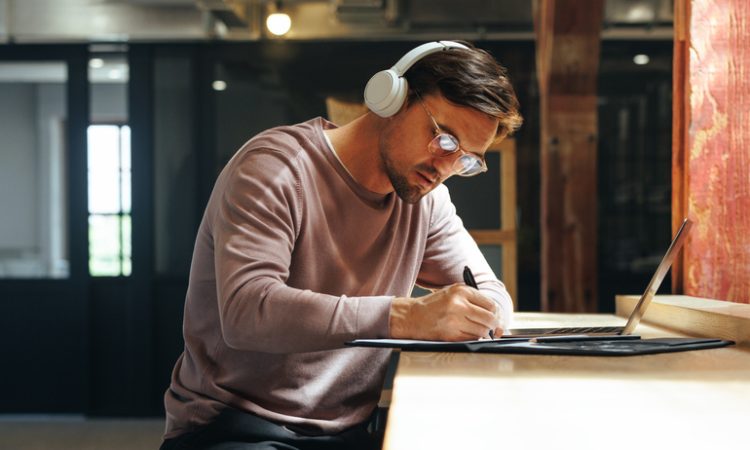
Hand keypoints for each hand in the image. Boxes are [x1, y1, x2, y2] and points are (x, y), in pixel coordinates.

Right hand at [389, 284, 503, 340]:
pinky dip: (472, 338)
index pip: (490, 305)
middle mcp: (459, 304)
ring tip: (471, 328)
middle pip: (489, 319)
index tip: (492, 317)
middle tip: (487, 327)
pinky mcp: (450, 334)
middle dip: (491, 325)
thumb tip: (498, 321)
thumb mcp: (454, 295)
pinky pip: (472, 339)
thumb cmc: (435, 305)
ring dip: (481, 333)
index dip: (494, 313)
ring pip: (482, 331)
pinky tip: (463, 332)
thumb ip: (475, 303)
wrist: (412, 316)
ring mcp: (454, 320)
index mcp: (461, 291)